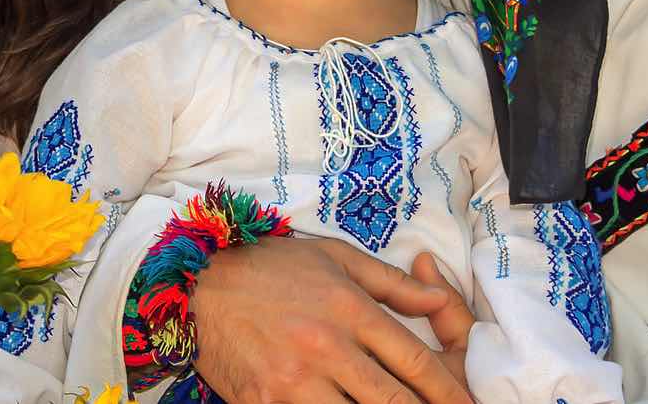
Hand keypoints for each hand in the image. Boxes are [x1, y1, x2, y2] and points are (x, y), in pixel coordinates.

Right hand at [189, 236, 476, 403]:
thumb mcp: (335, 257)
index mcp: (350, 309)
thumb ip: (391, 284)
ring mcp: (295, 380)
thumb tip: (440, 301)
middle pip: (393, 401)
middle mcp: (328, 346)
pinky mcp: (265, 403)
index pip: (414, 360)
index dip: (448, 391)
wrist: (198, 284)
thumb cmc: (272, 267)